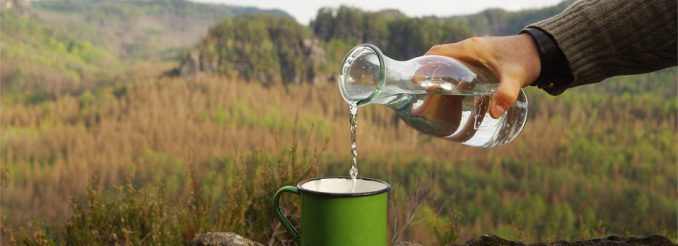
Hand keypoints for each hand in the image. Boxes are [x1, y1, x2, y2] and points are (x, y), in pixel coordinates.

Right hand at [425, 34, 540, 117]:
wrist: (541, 51)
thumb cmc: (525, 61)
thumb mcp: (515, 78)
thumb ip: (506, 94)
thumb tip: (496, 114)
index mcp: (469, 49)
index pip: (437, 53)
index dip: (423, 66)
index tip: (414, 81)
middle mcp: (468, 49)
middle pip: (439, 60)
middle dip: (428, 77)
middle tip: (422, 97)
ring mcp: (474, 55)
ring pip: (449, 65)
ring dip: (440, 79)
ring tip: (434, 100)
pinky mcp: (481, 62)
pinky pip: (459, 68)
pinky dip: (452, 80)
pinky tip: (454, 96)